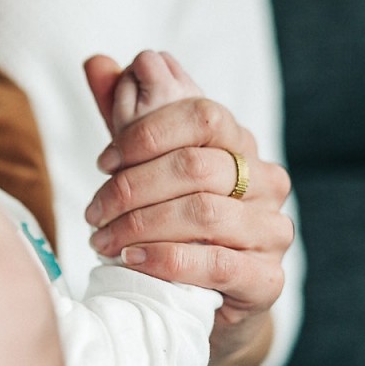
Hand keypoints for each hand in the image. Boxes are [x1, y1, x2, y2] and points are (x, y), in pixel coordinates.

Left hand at [82, 54, 295, 365]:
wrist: (200, 303)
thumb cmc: (169, 226)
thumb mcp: (142, 167)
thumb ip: (123, 116)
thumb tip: (97, 62)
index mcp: (239, 145)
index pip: (203, 115)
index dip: (145, 133)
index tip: (103, 161)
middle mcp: (265, 181)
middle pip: (196, 165)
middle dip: (130, 188)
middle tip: (92, 213)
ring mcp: (272, 231)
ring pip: (203, 212)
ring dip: (139, 225)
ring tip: (102, 241)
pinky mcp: (267, 280)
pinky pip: (216, 262)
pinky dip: (165, 259)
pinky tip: (132, 261)